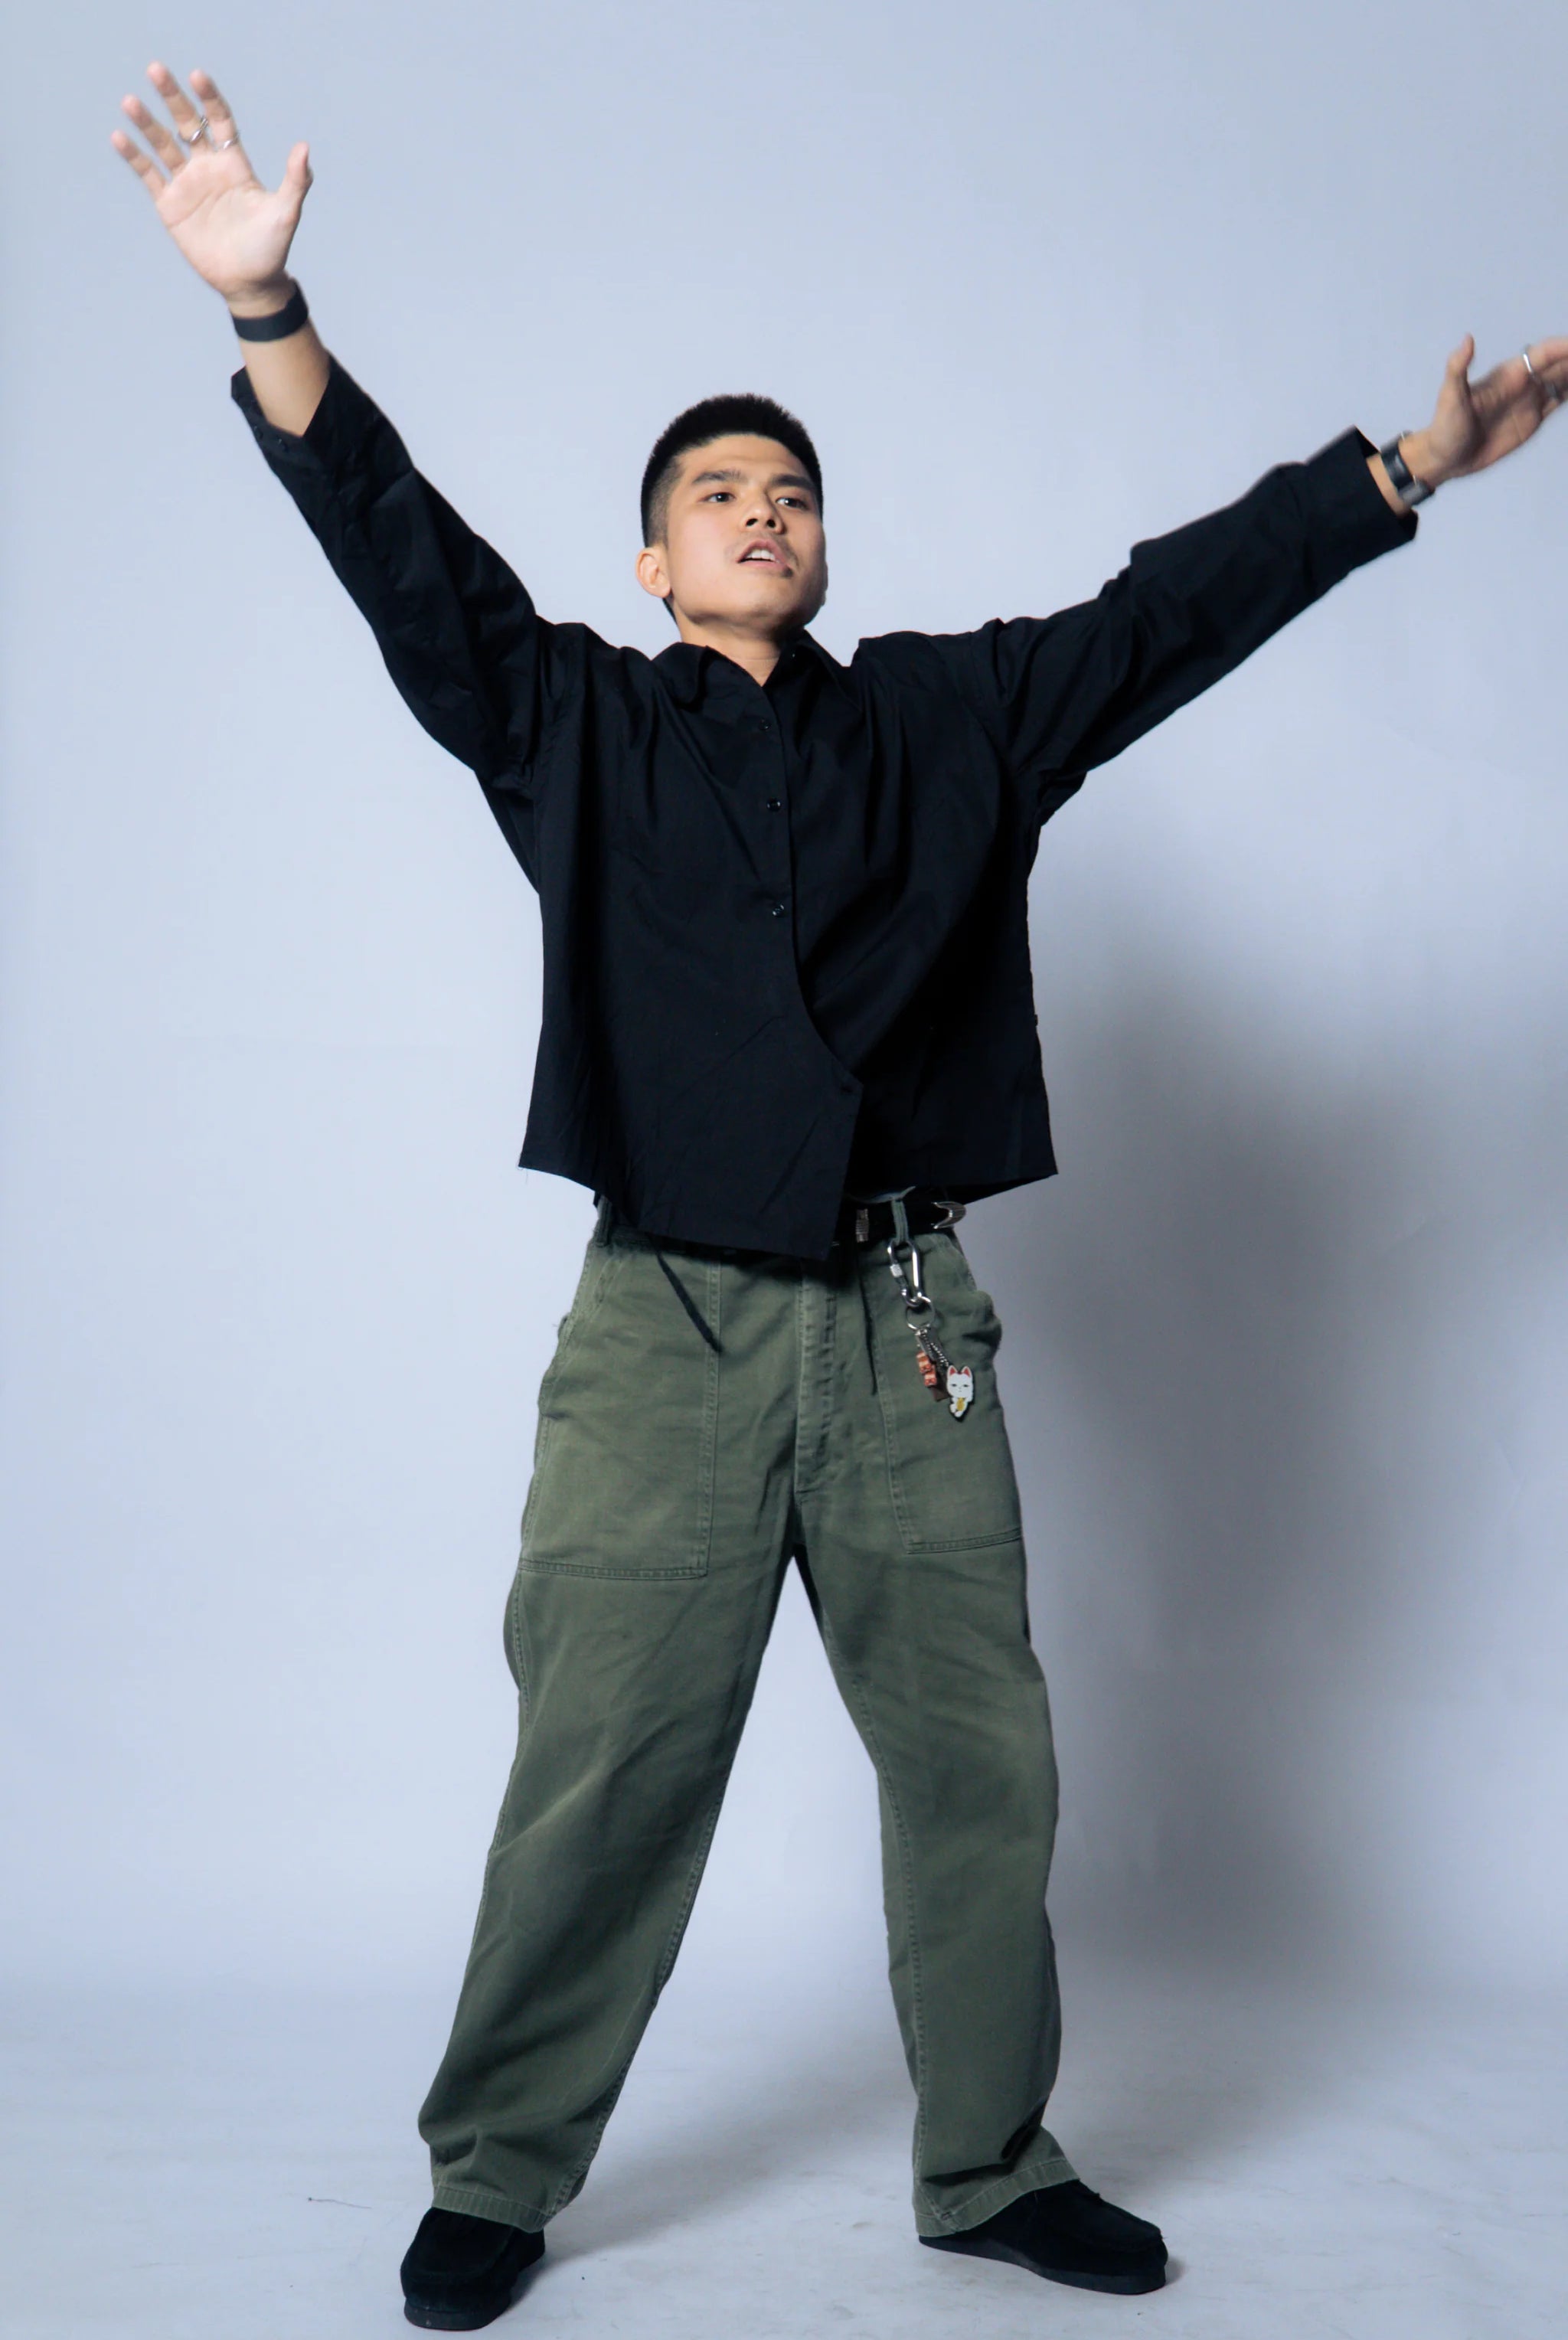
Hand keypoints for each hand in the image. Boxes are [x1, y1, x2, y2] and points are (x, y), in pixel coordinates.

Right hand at [111, 63, 311, 307]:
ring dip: (147, 123)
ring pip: (163, 144)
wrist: (248, 283)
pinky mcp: (169, 204)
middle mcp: (207, 166)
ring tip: (130, 102)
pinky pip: (148, 175)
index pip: (219, 120)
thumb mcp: (285, 213)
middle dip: (172, 97)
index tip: (197, 75)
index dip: (209, 98)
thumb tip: (304, 147)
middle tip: (155, 69)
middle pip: (186, 122)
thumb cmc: (271, 248)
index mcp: (233, 163)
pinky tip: (119, 136)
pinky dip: (134, 156)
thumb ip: (296, 181)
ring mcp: (186, 183)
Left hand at [1403, 333, 1567, 486]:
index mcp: (1508, 374)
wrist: (1444, 458)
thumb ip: (1458, 368)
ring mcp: (1529, 401)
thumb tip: (1467, 339)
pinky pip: (1559, 401)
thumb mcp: (1450, 397)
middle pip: (1559, 364)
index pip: (1543, 354)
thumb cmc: (1445, 427)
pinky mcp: (1532, 420)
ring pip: (1563, 381)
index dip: (1564, 348)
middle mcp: (1523, 383)